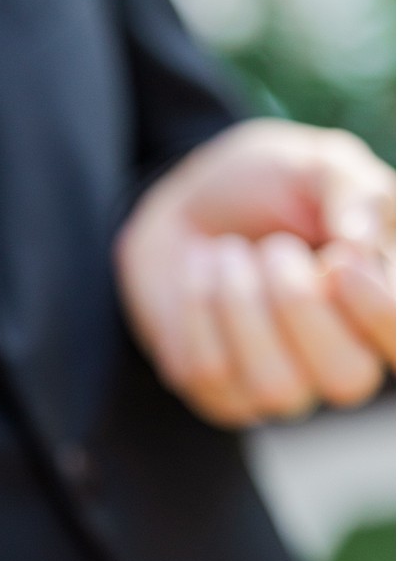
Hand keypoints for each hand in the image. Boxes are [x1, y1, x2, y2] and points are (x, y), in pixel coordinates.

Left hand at [116, 118, 394, 426]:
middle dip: (301, 307)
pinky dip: (198, 312)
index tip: (339, 259)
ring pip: (277, 387)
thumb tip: (364, 244)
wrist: (183, 205)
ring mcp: (283, 385)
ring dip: (243, 307)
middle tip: (275, 248)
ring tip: (229, 253)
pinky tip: (199, 273)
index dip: (376, 312)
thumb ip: (358, 194)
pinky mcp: (221, 394)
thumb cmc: (267, 187)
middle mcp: (344, 358)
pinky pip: (210, 374)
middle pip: (346, 379)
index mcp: (383, 306)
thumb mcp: (317, 165)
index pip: (399, 340)